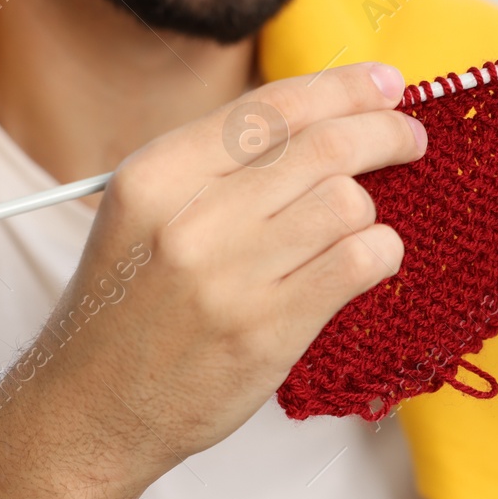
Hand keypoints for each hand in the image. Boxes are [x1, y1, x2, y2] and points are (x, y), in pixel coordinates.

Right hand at [0, 63, 424, 494]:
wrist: (89, 413)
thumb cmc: (127, 311)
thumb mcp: (145, 215)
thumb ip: (219, 167)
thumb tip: (323, 118)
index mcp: (157, 175)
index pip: (272, 107)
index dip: (344, 88)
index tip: (386, 85)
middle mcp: (190, 218)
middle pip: (322, 146)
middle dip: (383, 133)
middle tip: (409, 139)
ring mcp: (230, 277)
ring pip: (346, 202)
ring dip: (371, 209)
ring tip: (361, 226)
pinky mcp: (267, 330)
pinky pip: (359, 262)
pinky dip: (380, 253)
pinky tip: (369, 261)